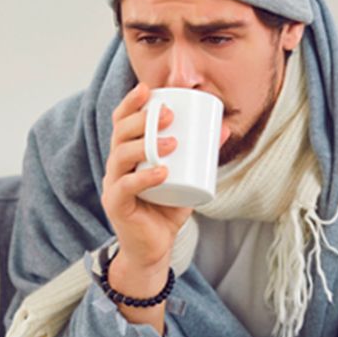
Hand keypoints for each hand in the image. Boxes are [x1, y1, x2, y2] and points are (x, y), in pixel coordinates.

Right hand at [101, 84, 230, 280]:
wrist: (154, 248)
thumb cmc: (166, 210)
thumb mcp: (187, 178)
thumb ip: (201, 155)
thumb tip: (225, 127)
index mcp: (127, 154)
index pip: (121, 122)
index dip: (130, 103)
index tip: (147, 88)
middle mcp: (116, 166)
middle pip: (119, 134)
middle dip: (141, 119)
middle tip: (168, 114)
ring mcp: (113, 185)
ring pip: (120, 156)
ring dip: (145, 145)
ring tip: (172, 143)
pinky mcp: (116, 205)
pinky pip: (125, 187)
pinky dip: (144, 177)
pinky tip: (162, 172)